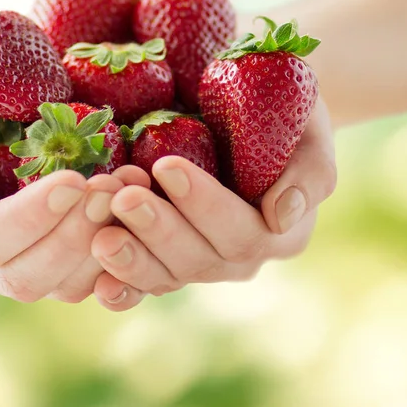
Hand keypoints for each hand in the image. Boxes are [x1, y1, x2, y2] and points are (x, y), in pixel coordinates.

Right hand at [0, 78, 148, 302]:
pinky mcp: (58, 265)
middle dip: (74, 234)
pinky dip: (120, 252)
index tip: (72, 180)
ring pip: (64, 286)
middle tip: (112, 188)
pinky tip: (139, 212)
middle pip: (25, 276)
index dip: (28, 218)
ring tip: (131, 193)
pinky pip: (91, 280)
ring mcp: (20, 266)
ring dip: (103, 243)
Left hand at [91, 98, 336, 310]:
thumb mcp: (307, 130)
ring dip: (132, 259)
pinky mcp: (165, 263)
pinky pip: (144, 286)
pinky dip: (122, 289)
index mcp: (279, 233)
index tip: (167, 166)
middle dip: (158, 230)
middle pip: (198, 259)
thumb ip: (309, 172)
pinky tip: (98, 285)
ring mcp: (199, 264)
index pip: (242, 230)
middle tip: (122, 198)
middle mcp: (238, 258)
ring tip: (99, 236)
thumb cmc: (277, 118)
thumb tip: (282, 215)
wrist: (243, 121)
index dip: (204, 205)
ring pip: (166, 276)